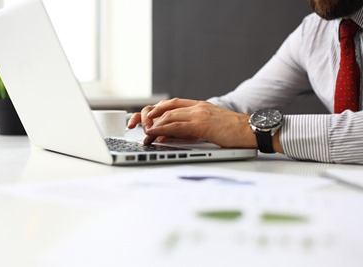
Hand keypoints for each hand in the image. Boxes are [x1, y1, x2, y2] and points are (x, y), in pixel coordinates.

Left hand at [128, 98, 257, 147]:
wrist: (251, 130)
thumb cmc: (232, 132)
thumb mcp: (207, 128)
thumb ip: (188, 129)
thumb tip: (166, 136)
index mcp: (197, 106)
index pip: (169, 104)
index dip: (154, 111)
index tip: (143, 119)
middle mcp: (196, 106)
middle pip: (164, 107)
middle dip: (147, 115)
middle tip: (134, 124)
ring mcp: (199, 113)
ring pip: (168, 115)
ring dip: (152, 124)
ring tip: (141, 132)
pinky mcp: (202, 123)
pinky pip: (176, 124)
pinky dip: (161, 128)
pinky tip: (153, 132)